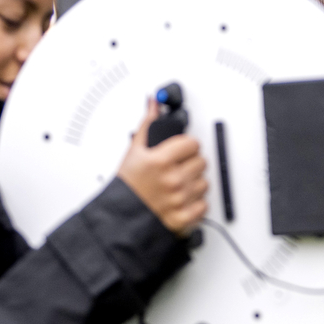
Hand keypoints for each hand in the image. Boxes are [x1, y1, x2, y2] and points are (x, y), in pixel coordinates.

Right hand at [116, 97, 208, 234]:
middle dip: (191, 164)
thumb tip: (154, 104)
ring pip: (204, 183)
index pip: (193, 143)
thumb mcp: (133, 151)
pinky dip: (195, 204)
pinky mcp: (184, 217)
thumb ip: (148, 124)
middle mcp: (172, 179)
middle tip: (178, 168)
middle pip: (201, 162)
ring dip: (194, 183)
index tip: (182, 150)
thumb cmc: (126, 187)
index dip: (187, 146)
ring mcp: (180, 199)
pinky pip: (204, 205)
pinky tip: (182, 200)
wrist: (119, 219)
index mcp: (161, 160)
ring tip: (178, 185)